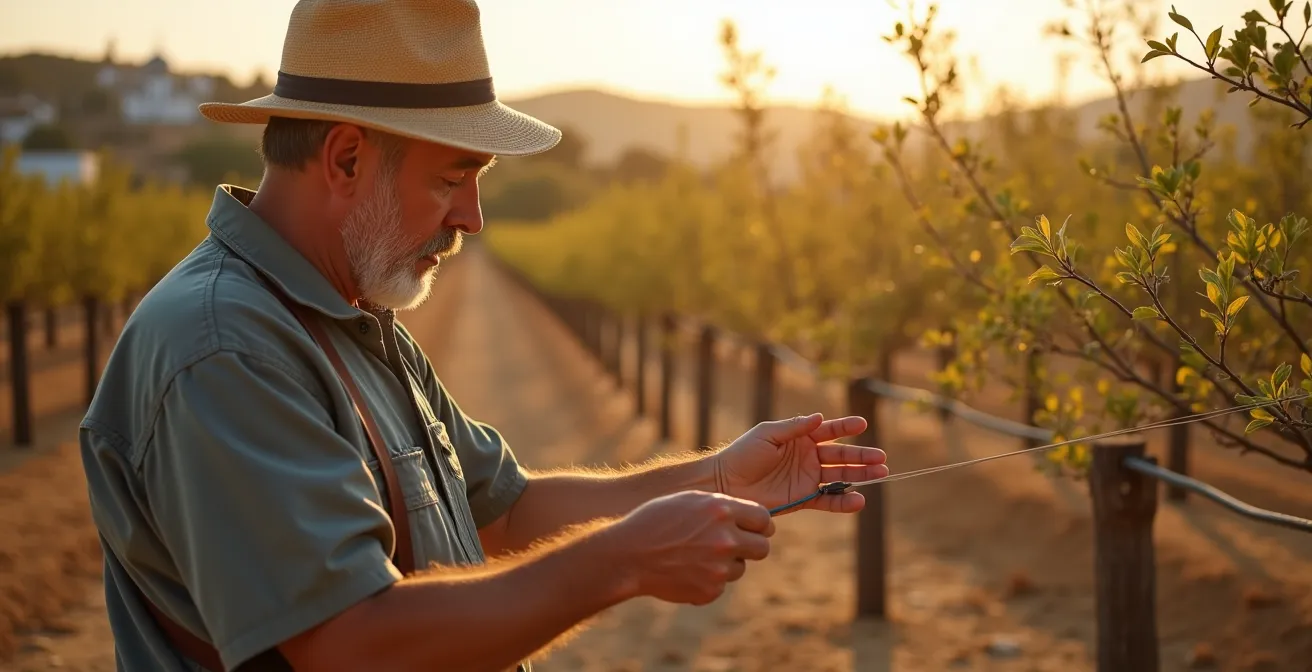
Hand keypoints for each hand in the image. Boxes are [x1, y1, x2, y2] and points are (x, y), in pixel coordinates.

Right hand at [609, 491, 772, 605]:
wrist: (628, 555)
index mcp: (721, 511)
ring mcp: (719, 568)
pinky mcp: (710, 591)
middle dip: (751, 546)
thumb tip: (751, 519)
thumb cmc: (656, 521)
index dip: (759, 524)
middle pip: (762, 548)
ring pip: (740, 568)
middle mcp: (725, 539)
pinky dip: (708, 580)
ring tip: (697, 555)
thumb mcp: (689, 501)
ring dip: (726, 563)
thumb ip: (723, 507)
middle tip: (734, 544)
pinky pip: (721, 585)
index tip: (752, 527)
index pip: (764, 518)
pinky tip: (686, 570)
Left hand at [713, 413, 887, 513]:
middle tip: (881, 458)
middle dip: (861, 456)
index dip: (846, 427)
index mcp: (800, 437)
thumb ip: (794, 428)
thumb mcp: (767, 434)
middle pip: (841, 455)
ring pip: (840, 476)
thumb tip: (819, 417)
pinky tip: (859, 500)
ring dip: (860, 476)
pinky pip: (828, 500)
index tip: (862, 424)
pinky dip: (844, 501)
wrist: (727, 483)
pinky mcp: (803, 499)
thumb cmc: (743, 454)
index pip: (829, 431)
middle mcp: (808, 457)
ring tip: (880, 475)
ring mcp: (807, 478)